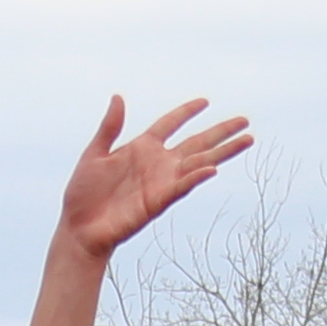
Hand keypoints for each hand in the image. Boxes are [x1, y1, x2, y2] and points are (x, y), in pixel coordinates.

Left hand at [58, 95, 254, 262]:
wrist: (79, 228)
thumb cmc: (83, 194)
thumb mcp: (94, 154)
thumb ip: (110, 127)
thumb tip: (118, 97)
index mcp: (141, 148)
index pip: (170, 124)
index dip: (186, 112)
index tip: (204, 101)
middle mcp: (157, 163)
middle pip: (196, 142)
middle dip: (220, 132)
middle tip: (245, 121)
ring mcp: (161, 182)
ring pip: (199, 163)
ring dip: (223, 152)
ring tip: (247, 140)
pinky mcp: (158, 202)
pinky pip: (181, 187)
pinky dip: (195, 178)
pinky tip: (212, 169)